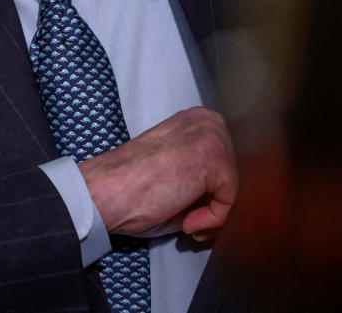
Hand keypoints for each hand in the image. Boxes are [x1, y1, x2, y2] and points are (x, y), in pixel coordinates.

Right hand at [78, 106, 236, 241]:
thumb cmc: (130, 188)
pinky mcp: (212, 156)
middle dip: (216, 202)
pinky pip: (231, 196)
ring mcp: (210, 135)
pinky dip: (214, 218)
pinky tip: (189, 222)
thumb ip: (203, 178)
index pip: (226, 160)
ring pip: (234, 184)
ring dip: (215, 212)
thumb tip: (221, 199)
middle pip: (233, 171)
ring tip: (190, 222)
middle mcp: (205, 120)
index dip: (213, 193)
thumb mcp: (176, 174)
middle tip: (193, 220)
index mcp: (194, 120)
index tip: (195, 213)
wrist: (106, 192)